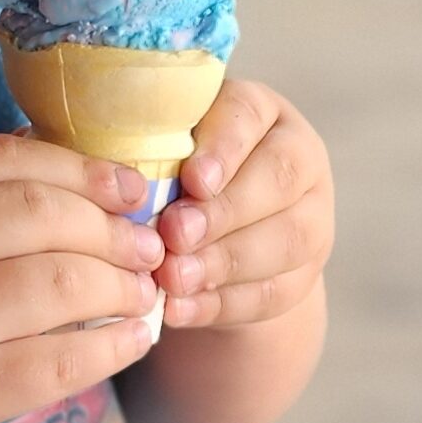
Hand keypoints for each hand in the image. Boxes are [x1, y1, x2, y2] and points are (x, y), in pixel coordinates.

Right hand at [0, 134, 163, 422]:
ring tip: (144, 291)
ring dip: (121, 284)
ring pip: (60, 282)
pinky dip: (114, 346)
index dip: (80, 167)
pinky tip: (135, 338)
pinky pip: (62, 359)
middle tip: (148, 245)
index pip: (3, 157)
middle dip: (112, 228)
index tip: (129, 187)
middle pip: (40, 213)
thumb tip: (75, 161)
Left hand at [155, 80, 332, 332]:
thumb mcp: (156, 149)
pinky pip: (272, 292)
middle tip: (174, 235)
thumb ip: (143, 150)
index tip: (192, 180)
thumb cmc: (167, 172)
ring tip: (173, 279)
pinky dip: (221, 305)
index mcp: (259, 111)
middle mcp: (297, 158)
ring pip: (285, 241)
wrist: (211, 231)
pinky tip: (179, 310)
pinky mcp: (303, 274)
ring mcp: (311, 218)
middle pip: (278, 180)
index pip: (249, 116)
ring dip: (224, 263)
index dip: (223, 149)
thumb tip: (110, 174)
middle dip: (224, 212)